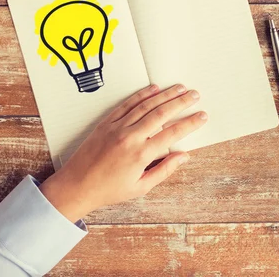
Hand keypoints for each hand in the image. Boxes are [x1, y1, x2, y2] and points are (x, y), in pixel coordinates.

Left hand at [39, 84, 206, 221]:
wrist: (76, 186)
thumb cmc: (109, 190)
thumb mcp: (141, 187)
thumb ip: (164, 170)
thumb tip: (184, 156)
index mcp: (141, 155)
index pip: (172, 133)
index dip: (190, 123)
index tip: (202, 116)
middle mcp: (130, 137)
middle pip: (161, 113)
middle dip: (181, 102)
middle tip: (195, 95)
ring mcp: (117, 128)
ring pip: (146, 105)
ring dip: (165, 95)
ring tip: (180, 88)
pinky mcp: (106, 123)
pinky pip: (127, 104)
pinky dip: (141, 95)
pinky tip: (154, 89)